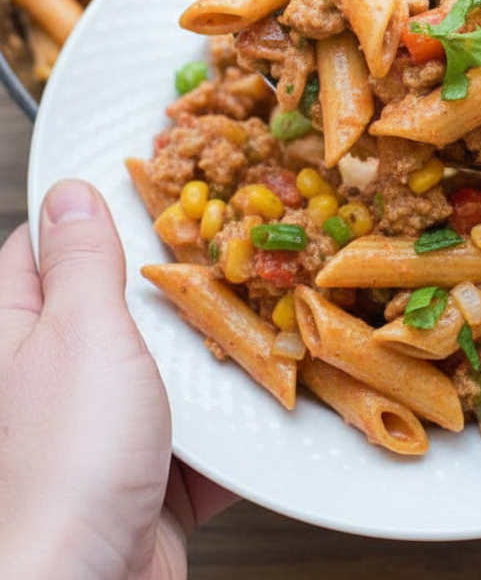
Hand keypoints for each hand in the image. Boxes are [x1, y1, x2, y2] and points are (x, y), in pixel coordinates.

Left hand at [0, 181, 236, 579]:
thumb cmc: (67, 463)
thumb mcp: (81, 333)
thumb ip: (81, 261)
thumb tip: (69, 192)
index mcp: (16, 332)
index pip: (39, 246)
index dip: (90, 211)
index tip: (150, 184)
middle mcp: (50, 380)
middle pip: (114, 307)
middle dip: (172, 286)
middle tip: (228, 248)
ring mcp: (97, 434)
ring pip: (162, 373)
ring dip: (211, 361)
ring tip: (262, 320)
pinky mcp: (142, 483)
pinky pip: (195, 439)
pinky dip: (231, 430)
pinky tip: (269, 404)